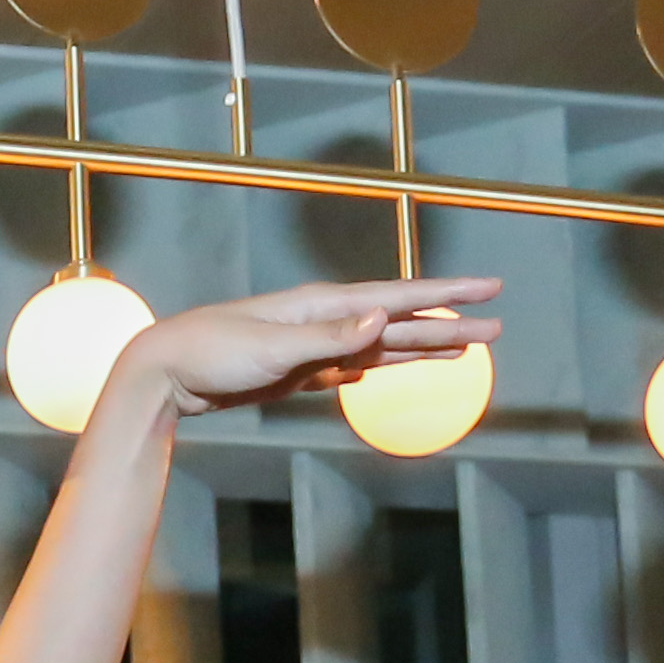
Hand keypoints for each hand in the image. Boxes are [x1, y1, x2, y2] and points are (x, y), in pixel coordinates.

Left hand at [117, 278, 504, 418]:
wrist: (166, 373)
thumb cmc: (214, 354)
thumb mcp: (275, 348)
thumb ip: (332, 338)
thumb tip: (385, 318)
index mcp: (325, 306)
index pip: (401, 296)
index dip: (448, 295)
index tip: (490, 289)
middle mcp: (324, 319)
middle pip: (400, 321)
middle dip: (449, 324)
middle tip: (496, 327)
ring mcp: (311, 344)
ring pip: (379, 344)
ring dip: (420, 346)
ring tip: (460, 348)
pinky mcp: (294, 370)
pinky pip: (347, 365)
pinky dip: (371, 365)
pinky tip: (383, 366)